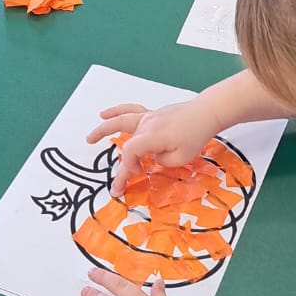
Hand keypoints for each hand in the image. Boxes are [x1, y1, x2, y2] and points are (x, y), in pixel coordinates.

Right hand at [87, 98, 215, 195]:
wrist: (205, 113)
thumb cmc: (196, 135)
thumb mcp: (182, 157)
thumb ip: (162, 160)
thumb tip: (152, 158)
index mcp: (151, 136)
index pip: (131, 152)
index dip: (129, 166)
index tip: (137, 175)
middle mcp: (145, 125)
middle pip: (125, 143)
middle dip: (119, 165)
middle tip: (114, 183)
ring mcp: (147, 117)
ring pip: (121, 122)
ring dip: (104, 129)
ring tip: (90, 138)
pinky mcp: (151, 115)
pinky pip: (129, 112)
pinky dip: (116, 112)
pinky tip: (105, 113)